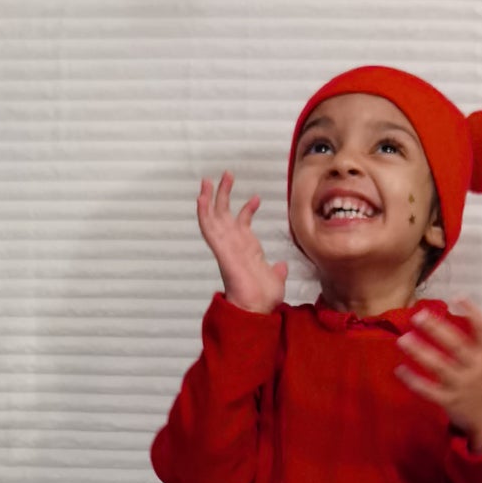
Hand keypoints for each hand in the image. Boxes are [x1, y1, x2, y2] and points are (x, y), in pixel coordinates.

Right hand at [197, 172, 288, 315]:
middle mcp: (233, 244)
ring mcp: (226, 246)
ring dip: (211, 197)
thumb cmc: (263, 297)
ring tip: (209, 179)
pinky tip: (201, 198)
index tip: (256, 197)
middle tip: (227, 174)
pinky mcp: (221, 249)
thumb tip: (281, 266)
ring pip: (213, 217)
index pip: (243, 224)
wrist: (257, 308)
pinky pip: (208, 229)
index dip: (248, 209)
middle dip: (224, 194)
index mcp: (245, 249)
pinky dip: (203, 213)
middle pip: (224, 214)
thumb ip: (277, 270)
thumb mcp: (275, 279)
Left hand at [395, 300, 481, 449]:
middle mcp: (476, 369)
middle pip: (457, 346)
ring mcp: (461, 385)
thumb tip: (466, 300)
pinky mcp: (448, 401)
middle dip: (438, 330)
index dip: (474, 313)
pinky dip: (413, 381)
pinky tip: (399, 370)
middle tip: (418, 315)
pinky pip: (428, 391)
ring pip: (440, 368)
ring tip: (403, 339)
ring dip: (421, 353)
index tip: (458, 297)